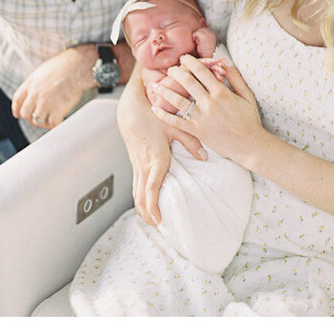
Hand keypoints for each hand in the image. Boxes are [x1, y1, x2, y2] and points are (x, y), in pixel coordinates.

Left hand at [10, 45, 92, 130]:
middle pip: (25, 114)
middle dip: (30, 119)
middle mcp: (34, 94)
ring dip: (43, 123)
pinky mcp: (56, 110)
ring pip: (37, 121)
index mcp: (30, 83)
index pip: (17, 100)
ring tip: (51, 121)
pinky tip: (60, 120)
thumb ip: (38, 82)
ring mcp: (44, 103)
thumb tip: (41, 89)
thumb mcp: (44, 70)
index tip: (17, 115)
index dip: (16, 109)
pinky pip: (52, 124)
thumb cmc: (65, 65)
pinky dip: (56, 124)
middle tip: (39, 120)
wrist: (77, 68)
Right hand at [120, 72, 204, 225]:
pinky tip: (145, 202)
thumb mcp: (174, 125)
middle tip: (158, 228)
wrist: (129, 106)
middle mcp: (143, 164)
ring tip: (152, 221)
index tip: (159, 220)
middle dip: (147, 213)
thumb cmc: (152, 113)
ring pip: (136, 191)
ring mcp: (137, 163)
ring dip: (142, 207)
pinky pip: (136, 184)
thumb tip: (204, 157)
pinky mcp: (135, 161)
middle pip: (141, 196)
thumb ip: (190, 141)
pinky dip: (140, 197)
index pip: (151, 188)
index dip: (153, 206)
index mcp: (154, 158)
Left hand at [150, 53, 263, 164]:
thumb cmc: (249, 119)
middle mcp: (209, 103)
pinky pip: (176, 122)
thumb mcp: (247, 95)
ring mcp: (201, 118)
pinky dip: (164, 115)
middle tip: (169, 69)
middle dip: (175, 72)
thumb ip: (235, 77)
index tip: (183, 58)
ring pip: (177, 100)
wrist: (250, 145)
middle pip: (186, 82)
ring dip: (164, 91)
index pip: (201, 71)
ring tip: (155, 85)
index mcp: (221, 93)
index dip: (189, 62)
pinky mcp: (196, 131)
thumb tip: (223, 61)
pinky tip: (154, 108)